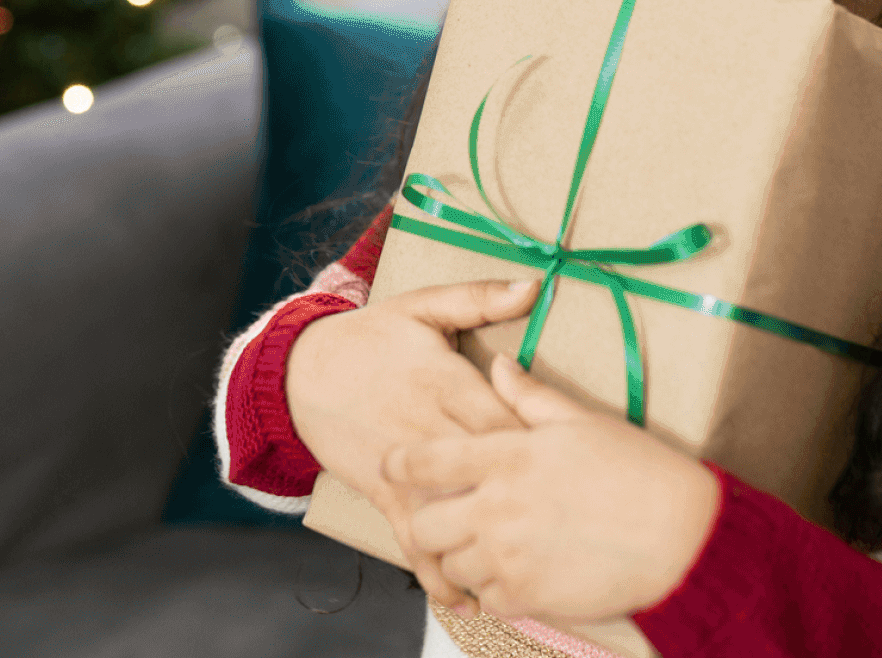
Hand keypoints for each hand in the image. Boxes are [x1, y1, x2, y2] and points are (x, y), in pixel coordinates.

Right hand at [286, 277, 542, 600]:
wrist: (300, 371)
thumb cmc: (371, 337)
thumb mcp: (423, 306)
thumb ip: (479, 297)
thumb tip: (533, 285)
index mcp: (448, 381)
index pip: (506, 418)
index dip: (543, 446)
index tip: (581, 468)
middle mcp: (430, 428)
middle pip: (488, 469)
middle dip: (526, 500)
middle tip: (572, 532)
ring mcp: (406, 466)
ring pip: (453, 511)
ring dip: (487, 544)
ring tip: (530, 577)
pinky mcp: (383, 492)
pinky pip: (412, 537)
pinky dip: (436, 569)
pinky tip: (465, 597)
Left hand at [385, 354, 721, 623]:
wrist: (683, 538)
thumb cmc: (638, 472)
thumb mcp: (581, 421)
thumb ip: (529, 396)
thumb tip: (497, 365)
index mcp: (507, 456)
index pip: (426, 459)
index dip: (401, 461)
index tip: (394, 463)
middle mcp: (497, 508)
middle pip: (425, 521)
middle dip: (429, 517)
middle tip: (448, 513)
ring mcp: (509, 556)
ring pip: (450, 563)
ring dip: (461, 554)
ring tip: (486, 544)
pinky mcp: (527, 596)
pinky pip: (484, 597)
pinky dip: (491, 588)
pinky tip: (513, 572)